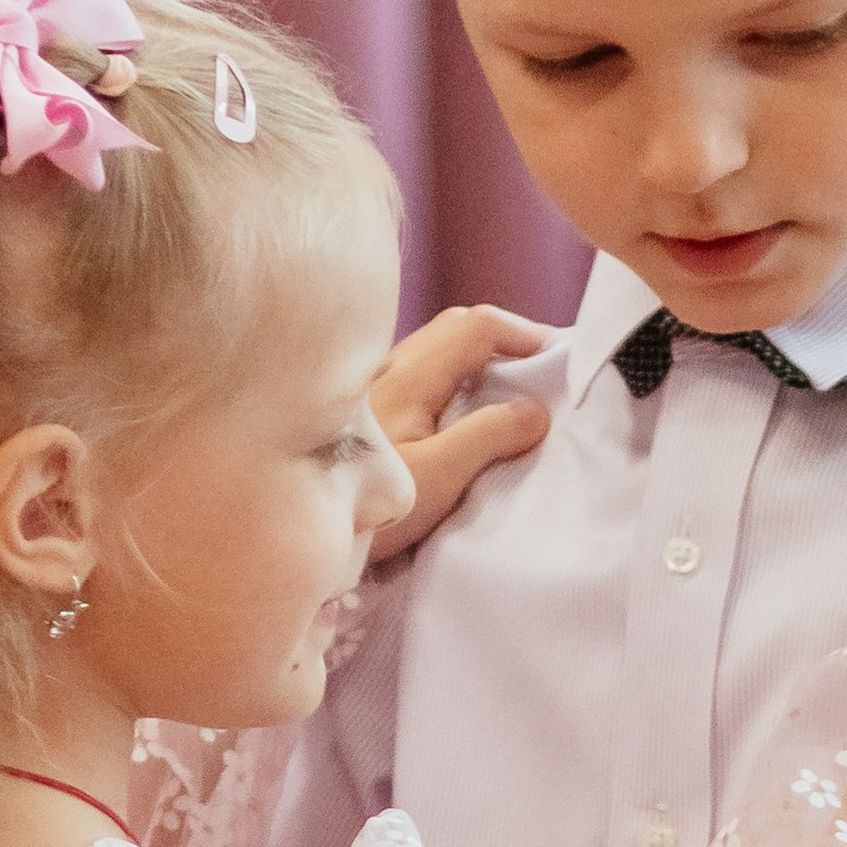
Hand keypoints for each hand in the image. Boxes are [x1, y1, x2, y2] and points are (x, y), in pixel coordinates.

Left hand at [367, 304, 550, 558]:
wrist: (286, 519)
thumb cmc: (362, 506)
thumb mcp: (436, 478)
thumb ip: (486, 437)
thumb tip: (535, 410)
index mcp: (410, 375)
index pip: (478, 326)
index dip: (525, 334)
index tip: (560, 360)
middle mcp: (387, 366)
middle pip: (456, 327)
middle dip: (504, 340)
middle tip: (540, 371)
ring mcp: (371, 384)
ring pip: (435, 349)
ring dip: (477, 359)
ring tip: (507, 393)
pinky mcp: (361, 408)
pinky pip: (418, 373)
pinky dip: (452, 378)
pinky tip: (457, 414)